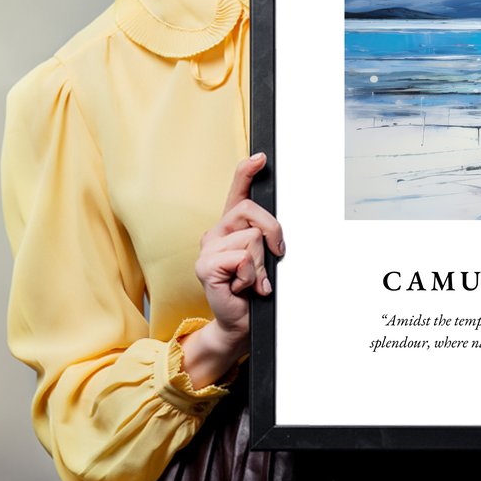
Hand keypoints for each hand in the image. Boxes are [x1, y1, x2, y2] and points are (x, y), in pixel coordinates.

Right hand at [180, 153, 284, 387]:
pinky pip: (242, 258)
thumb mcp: (264, 258)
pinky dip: (251, 276)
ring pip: (252, 238)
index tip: (261, 157)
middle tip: (274, 257)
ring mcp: (207, 248)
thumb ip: (266, 238)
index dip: (247, 171)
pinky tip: (242, 287)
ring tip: (252, 280)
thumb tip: (276, 230)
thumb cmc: (253, 289)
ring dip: (261, 264)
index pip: (237, 191)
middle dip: (273, 233)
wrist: (240, 322)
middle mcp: (216, 232)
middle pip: (252, 211)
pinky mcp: (205, 266)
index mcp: (231, 227)